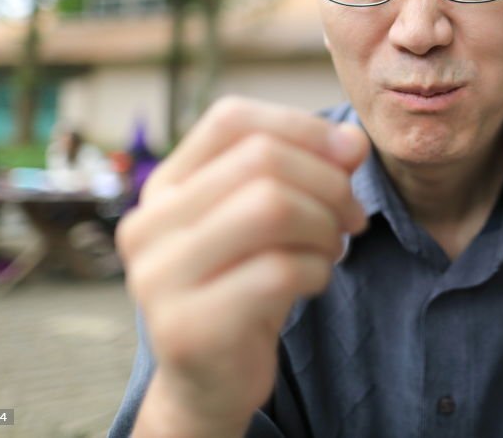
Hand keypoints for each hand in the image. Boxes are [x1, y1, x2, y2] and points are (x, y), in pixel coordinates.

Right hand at [115, 97, 369, 436]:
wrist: (210, 382)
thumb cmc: (245, 285)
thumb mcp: (274, 221)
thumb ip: (310, 172)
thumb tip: (353, 140)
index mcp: (165, 186)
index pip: (232, 119)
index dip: (302, 127)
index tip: (349, 155)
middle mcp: (148, 224)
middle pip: (260, 160)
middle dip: (328, 181)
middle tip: (353, 216)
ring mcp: (159, 277)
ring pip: (271, 207)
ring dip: (325, 225)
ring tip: (334, 247)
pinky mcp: (189, 327)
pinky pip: (280, 271)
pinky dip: (317, 270)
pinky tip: (315, 281)